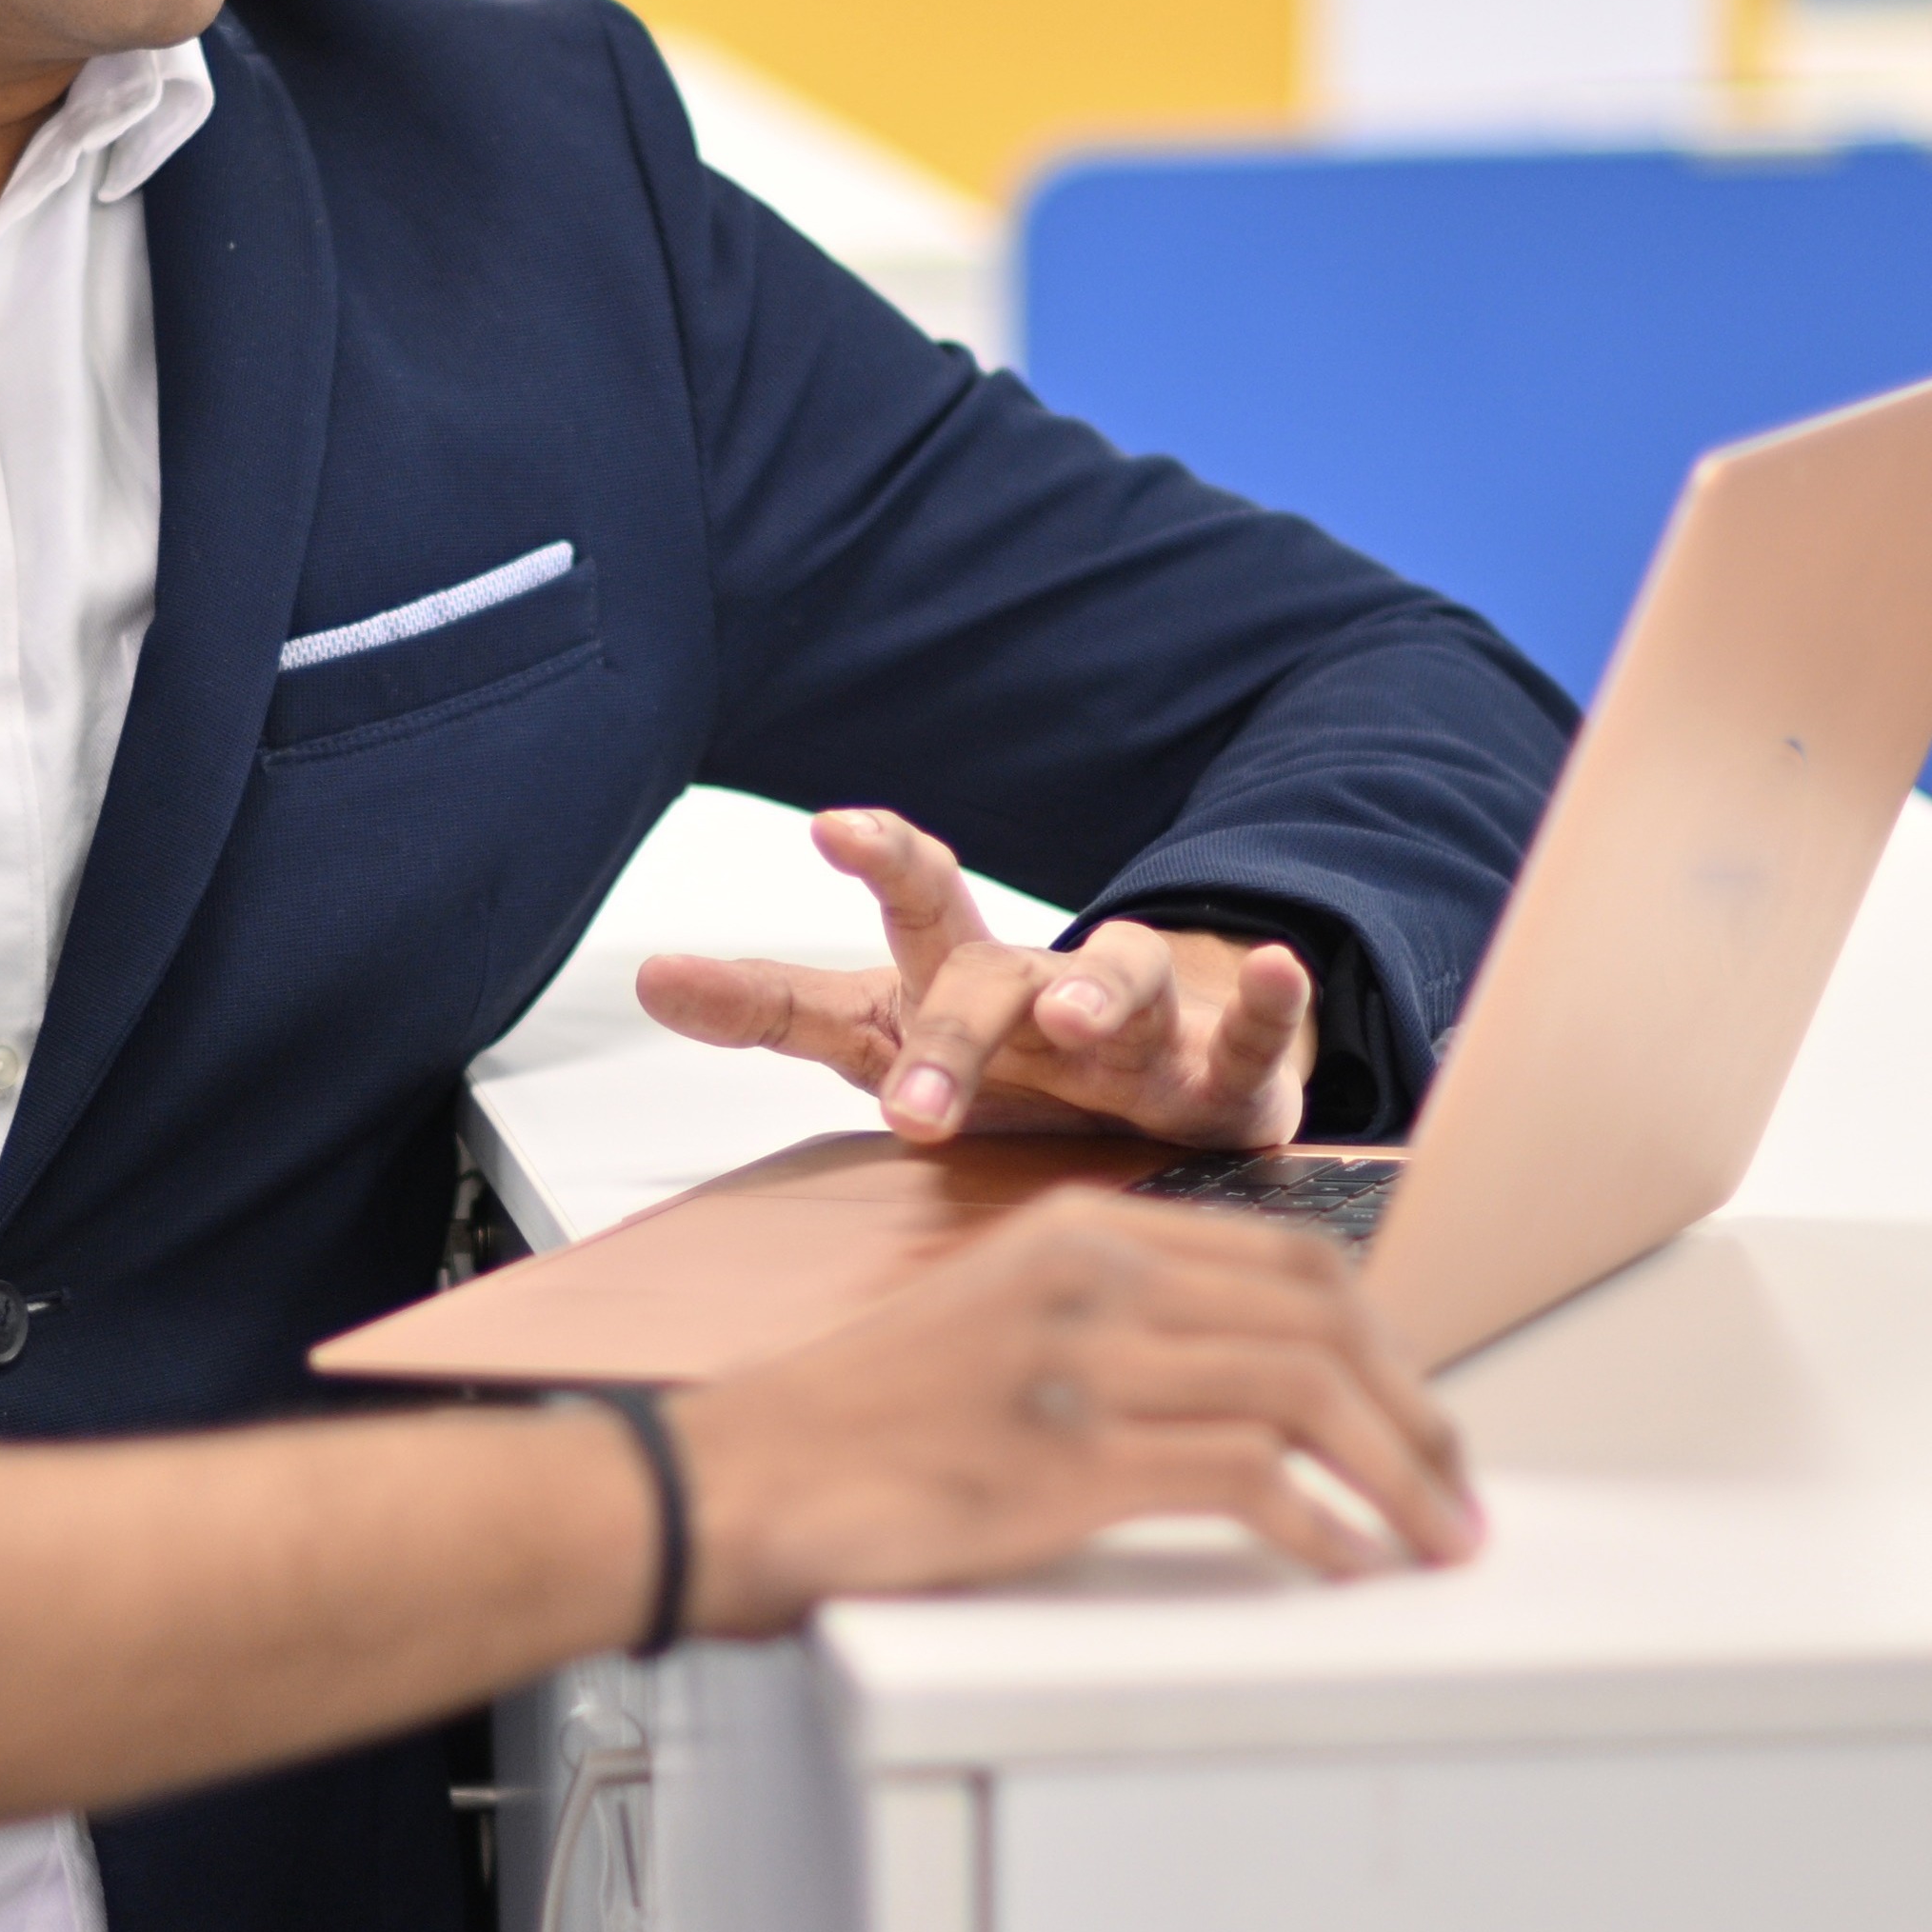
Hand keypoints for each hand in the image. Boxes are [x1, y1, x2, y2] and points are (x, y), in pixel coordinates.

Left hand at [630, 808, 1315, 1146]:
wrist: (1165, 1074)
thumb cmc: (1013, 1058)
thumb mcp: (886, 1032)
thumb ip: (777, 1007)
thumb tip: (645, 976)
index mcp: (961, 983)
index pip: (913, 907)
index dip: (879, 860)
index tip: (830, 825)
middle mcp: (1044, 992)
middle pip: (993, 983)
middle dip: (951, 1040)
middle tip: (909, 1107)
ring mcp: (1141, 1026)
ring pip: (1128, 982)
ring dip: (1107, 988)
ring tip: (1082, 1012)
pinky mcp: (1225, 1077)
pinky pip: (1252, 1038)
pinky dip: (1273, 1005)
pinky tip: (1286, 970)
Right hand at [663, 1196, 1481, 1622]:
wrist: (734, 1480)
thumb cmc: (856, 1430)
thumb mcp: (996, 1328)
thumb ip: (1110, 1329)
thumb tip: (1239, 1392)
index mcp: (1081, 1230)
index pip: (1290, 1260)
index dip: (1384, 1342)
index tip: (1420, 1413)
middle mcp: (1093, 1274)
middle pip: (1322, 1317)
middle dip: (1417, 1409)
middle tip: (1457, 1486)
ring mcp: (1083, 1361)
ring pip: (1307, 1392)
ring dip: (1398, 1476)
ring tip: (1437, 1538)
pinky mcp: (1070, 1458)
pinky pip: (1248, 1480)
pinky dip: (1323, 1528)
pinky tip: (1347, 1566)